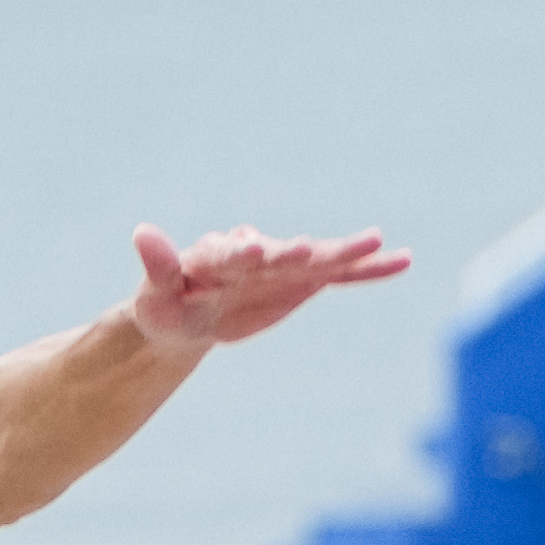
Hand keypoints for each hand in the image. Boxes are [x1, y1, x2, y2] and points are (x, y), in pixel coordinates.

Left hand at [127, 221, 407, 351]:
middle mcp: (255, 255)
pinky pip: (339, 277)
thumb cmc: (166, 305)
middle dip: (295, 253)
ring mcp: (283, 267)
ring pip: (317, 261)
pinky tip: (403, 261)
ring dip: (343, 254)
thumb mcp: (155, 297)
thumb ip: (158, 267)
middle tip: (314, 248)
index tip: (252, 249)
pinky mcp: (303, 281)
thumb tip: (142, 231)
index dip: (240, 252)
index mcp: (215, 258)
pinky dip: (367, 271)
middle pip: (279, 254)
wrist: (190, 313)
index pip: (229, 254)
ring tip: (376, 242)